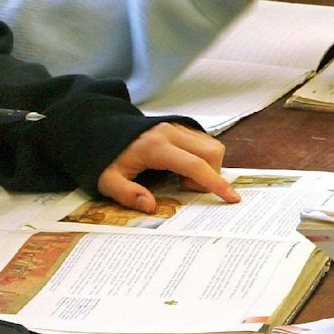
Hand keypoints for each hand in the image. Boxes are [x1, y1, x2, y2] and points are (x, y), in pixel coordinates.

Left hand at [96, 123, 237, 213]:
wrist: (102, 129)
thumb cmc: (106, 157)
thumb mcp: (107, 181)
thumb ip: (127, 194)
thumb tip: (151, 207)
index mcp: (155, 147)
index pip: (195, 164)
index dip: (215, 182)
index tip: (231, 197)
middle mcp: (171, 132)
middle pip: (211, 152)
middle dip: (211, 176)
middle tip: (185, 189)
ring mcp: (177, 127)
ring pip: (211, 146)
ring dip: (208, 167)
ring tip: (182, 179)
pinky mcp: (180, 126)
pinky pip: (204, 142)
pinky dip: (203, 159)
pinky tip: (183, 168)